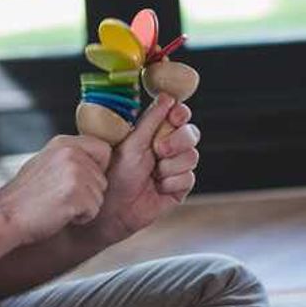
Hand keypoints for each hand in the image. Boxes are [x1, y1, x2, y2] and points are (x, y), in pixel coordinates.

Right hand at [0, 135, 111, 245]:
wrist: (4, 216)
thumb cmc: (25, 197)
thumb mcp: (47, 164)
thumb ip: (71, 158)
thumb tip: (98, 160)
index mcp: (64, 143)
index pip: (103, 150)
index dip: (96, 169)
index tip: (77, 181)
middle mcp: (71, 153)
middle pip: (103, 178)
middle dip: (89, 192)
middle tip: (60, 196)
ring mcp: (74, 172)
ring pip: (100, 196)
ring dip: (84, 206)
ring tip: (58, 205)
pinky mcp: (76, 193)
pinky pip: (94, 210)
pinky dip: (80, 218)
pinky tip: (59, 214)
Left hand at [90, 94, 200, 243]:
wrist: (113, 209)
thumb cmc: (115, 175)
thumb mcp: (132, 144)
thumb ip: (152, 120)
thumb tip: (167, 97)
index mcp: (155, 133)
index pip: (178, 116)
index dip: (181, 114)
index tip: (176, 115)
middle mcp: (168, 149)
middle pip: (191, 134)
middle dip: (177, 141)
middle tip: (159, 150)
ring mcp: (175, 168)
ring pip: (192, 156)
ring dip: (171, 165)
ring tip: (153, 174)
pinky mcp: (179, 188)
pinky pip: (189, 178)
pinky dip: (171, 182)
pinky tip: (157, 188)